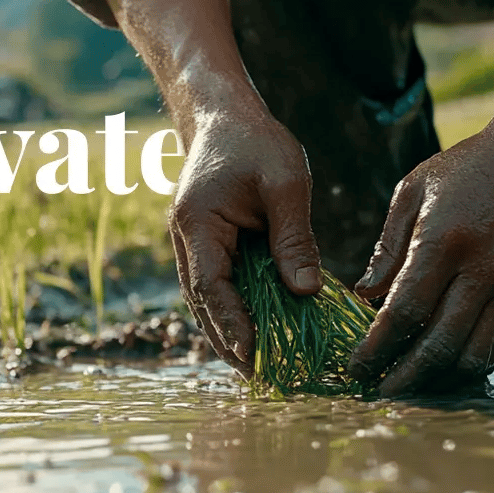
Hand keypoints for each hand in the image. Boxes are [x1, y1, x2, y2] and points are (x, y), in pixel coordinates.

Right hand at [170, 103, 321, 373]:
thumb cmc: (255, 141)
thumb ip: (294, 238)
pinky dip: (233, 312)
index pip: (212, 285)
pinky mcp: (207, 246)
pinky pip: (217, 287)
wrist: (222, 115)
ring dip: (228, 332)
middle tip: (257, 377)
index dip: (231, 323)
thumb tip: (306, 292)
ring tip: (256, 368)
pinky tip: (255, 333)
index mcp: (198, 223)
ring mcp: (192, 244)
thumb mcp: (286, 183)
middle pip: (203, 303)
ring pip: (206, 301)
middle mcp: (187, 239)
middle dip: (228, 341)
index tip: (252, 355)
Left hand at [347, 125, 493, 395]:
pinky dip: (465, 369)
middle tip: (377, 394)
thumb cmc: (461, 173)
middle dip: (404, 377)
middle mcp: (482, 271)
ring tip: (407, 388)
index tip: (355, 368)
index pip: (406, 311)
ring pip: (472, 358)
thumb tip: (362, 296)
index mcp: (445, 242)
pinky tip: (439, 373)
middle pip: (439, 345)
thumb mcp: (411, 194)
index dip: (377, 347)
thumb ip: (386, 249)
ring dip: (436, 381)